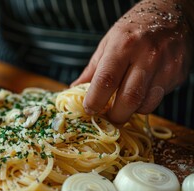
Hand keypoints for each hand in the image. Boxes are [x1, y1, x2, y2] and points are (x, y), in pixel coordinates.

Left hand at [72, 0, 193, 124]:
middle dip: (115, 115)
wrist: (171, 12)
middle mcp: (147, 56)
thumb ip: (92, 70)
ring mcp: (166, 66)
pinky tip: (140, 93)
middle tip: (108, 117)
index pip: (106, 80)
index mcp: (124, 46)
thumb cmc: (133, 29)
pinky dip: (145, 103)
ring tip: (123, 104)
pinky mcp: (177, 74)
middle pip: (129, 98)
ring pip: (145, 104)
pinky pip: (158, 99)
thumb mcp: (108, 43)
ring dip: (131, 110)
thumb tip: (74, 90)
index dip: (95, 100)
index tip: (89, 109)